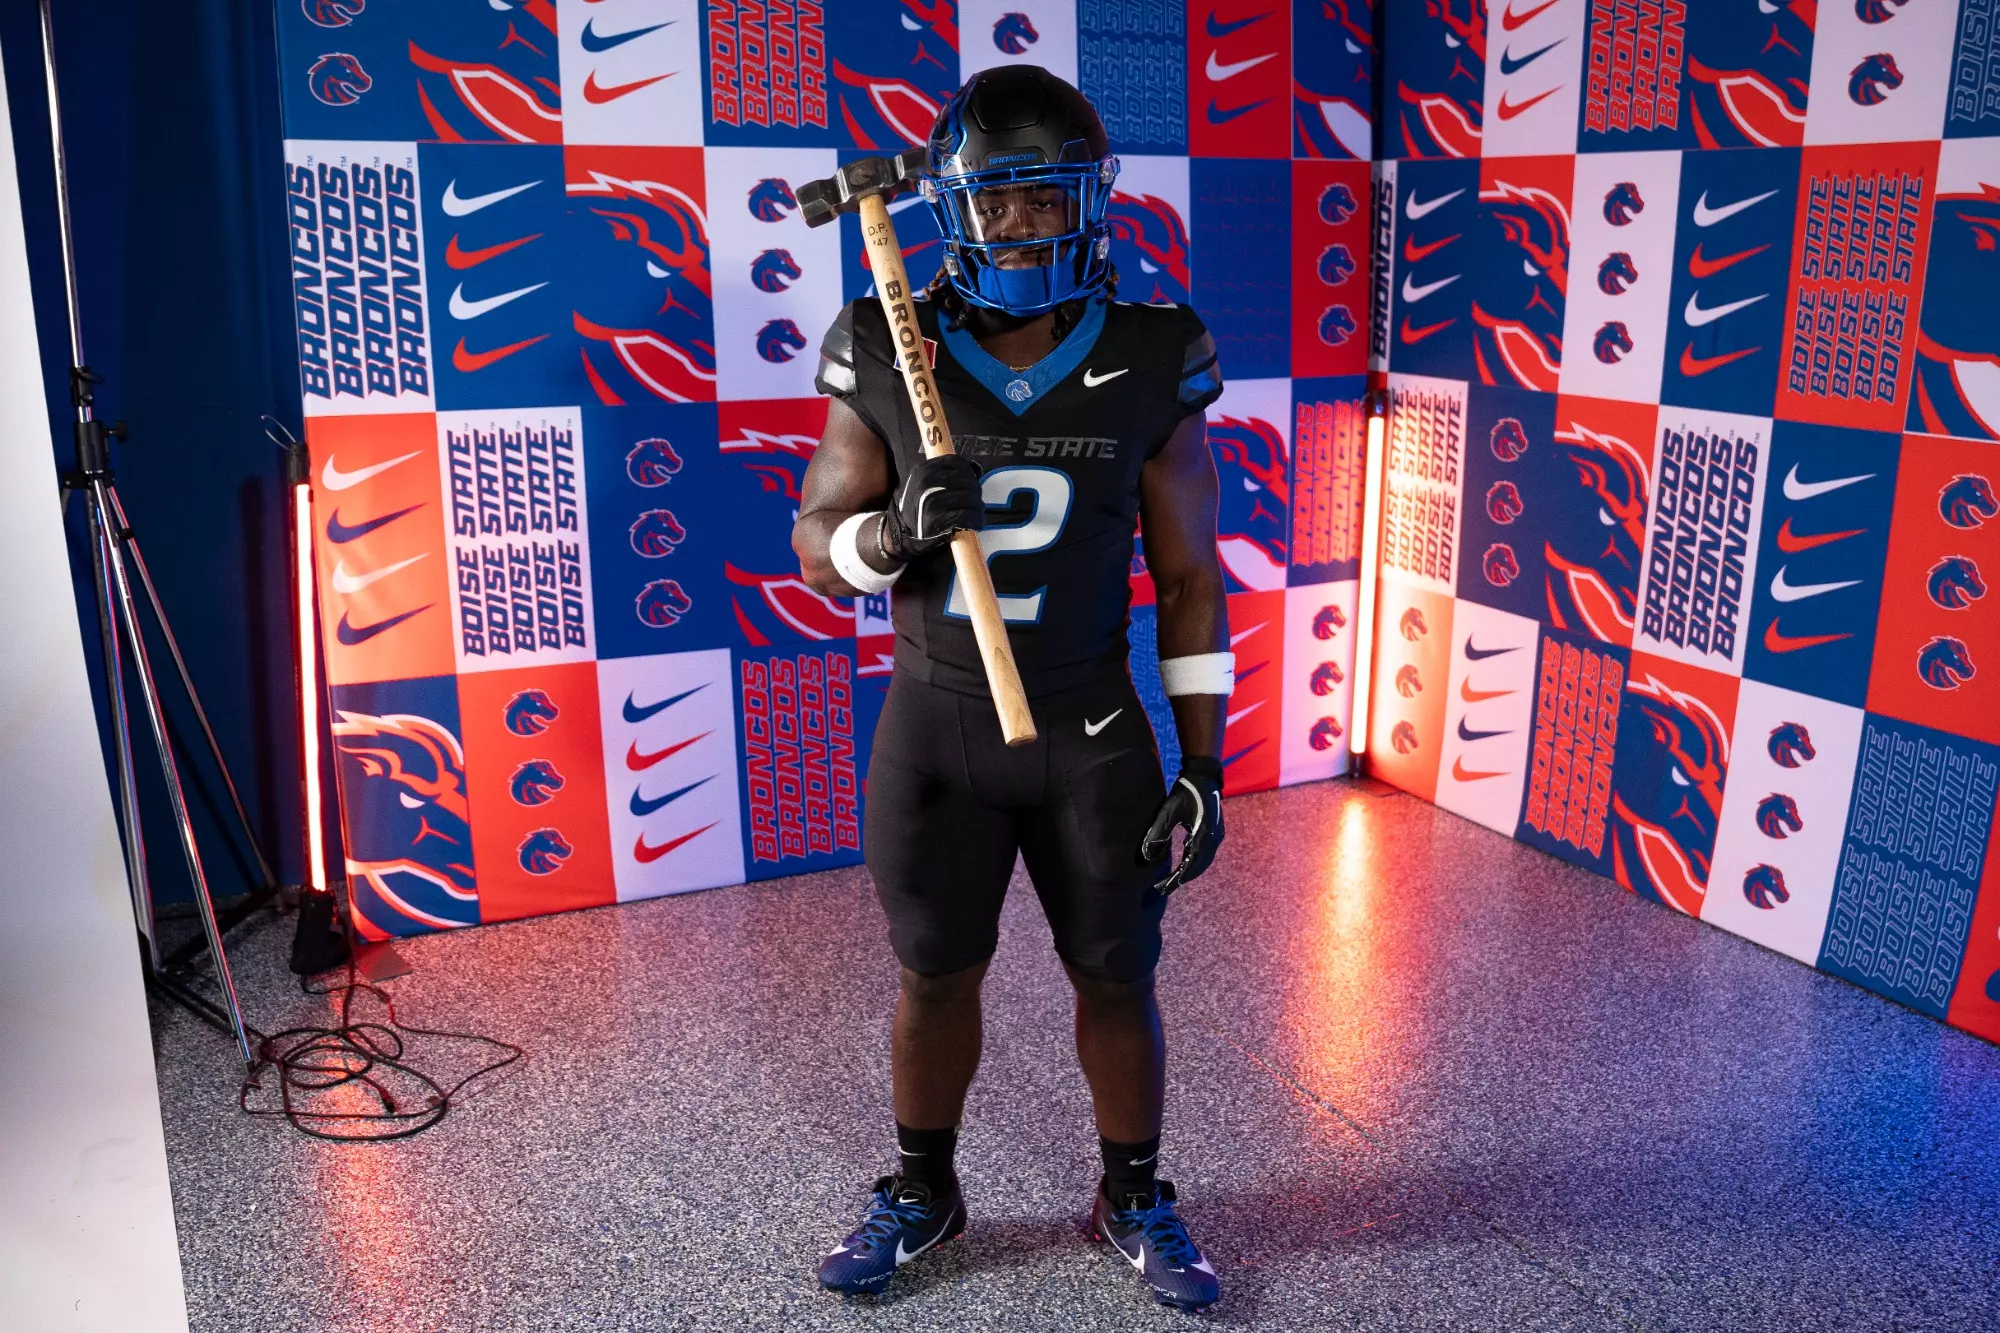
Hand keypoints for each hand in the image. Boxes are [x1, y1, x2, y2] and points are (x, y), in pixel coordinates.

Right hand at [882, 454, 985, 558]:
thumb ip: (944, 474)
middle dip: (976, 492)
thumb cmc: (915, 508)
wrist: (900, 533)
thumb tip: (974, 468)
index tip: (972, 480)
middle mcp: (927, 484)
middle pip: (966, 481)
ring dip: (978, 507)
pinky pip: (966, 516)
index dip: (969, 471)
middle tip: (976, 501)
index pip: (955, 462)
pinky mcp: (938, 521)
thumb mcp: (922, 484)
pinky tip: (976, 522)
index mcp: (923, 471)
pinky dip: (976, 520)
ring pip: (969, 498)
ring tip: (977, 512)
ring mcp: (932, 503)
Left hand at [1139, 756, 1223, 896]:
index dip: (1176, 879)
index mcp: (1204, 837)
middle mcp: (1214, 840)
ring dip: (1189, 870)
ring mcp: (1216, 836)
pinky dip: (1194, 859)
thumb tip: (1147, 854)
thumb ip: (1158, 833)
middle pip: (1198, 867)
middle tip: (1166, 887)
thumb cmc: (1185, 793)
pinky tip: (1184, 858)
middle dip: (1182, 878)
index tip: (1163, 887)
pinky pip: (1205, 852)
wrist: (1204, 776)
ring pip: (1203, 861)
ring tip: (1174, 878)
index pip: (1190, 866)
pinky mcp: (1214, 831)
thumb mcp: (1168, 813)